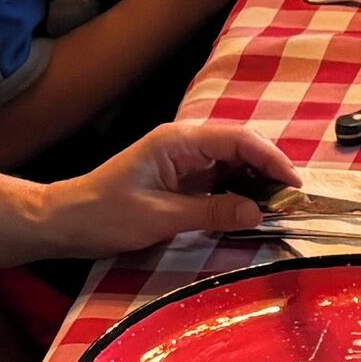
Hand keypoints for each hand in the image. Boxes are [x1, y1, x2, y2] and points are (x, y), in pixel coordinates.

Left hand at [41, 120, 296, 256]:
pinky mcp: (182, 178)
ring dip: (258, 181)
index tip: (295, 186)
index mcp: (179, 141)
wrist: (66, 221)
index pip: (239, 140)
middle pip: (242, 146)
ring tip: (278, 206)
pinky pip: (221, 178)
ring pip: (234, 162)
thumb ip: (212, 211)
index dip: (272, 160)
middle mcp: (186, 143)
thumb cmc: (105, 215)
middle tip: (292, 200)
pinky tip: (251, 208)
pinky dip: (240, 191)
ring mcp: (184, 160)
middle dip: (270, 170)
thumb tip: (258, 212)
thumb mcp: (161, 217)